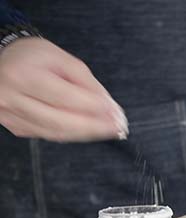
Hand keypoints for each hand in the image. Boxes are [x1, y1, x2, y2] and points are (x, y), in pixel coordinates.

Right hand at [0, 38, 127, 141]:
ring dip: (85, 134)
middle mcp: (13, 98)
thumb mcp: (62, 59)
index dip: (95, 109)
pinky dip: (70, 134)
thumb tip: (108, 105)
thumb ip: (87, 82)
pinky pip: (47, 135)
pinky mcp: (15, 126)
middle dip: (94, 127)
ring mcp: (11, 115)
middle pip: (61, 122)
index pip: (67, 99)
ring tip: (107, 130)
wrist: (1, 61)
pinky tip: (86, 130)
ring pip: (55, 133)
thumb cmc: (31, 57)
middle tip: (117, 128)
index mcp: (25, 75)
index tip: (117, 114)